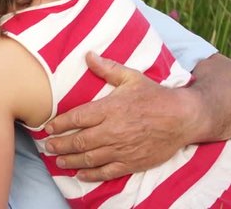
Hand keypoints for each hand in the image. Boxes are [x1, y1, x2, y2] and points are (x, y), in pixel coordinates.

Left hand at [44, 52, 195, 181]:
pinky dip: (91, 174)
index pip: (77, 118)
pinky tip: (80, 174)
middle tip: (47, 146)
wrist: (184, 118)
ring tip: (58, 159)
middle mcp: (113, 131)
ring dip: (70, 160)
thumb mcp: (131, 77)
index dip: (60, 124)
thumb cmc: (156, 96)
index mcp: (110, 109)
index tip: (48, 127)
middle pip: (79, 141)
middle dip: (59, 144)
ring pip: (89, 158)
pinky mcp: (132, 162)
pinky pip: (107, 172)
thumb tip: (88, 55)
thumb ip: (107, 68)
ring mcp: (122, 149)